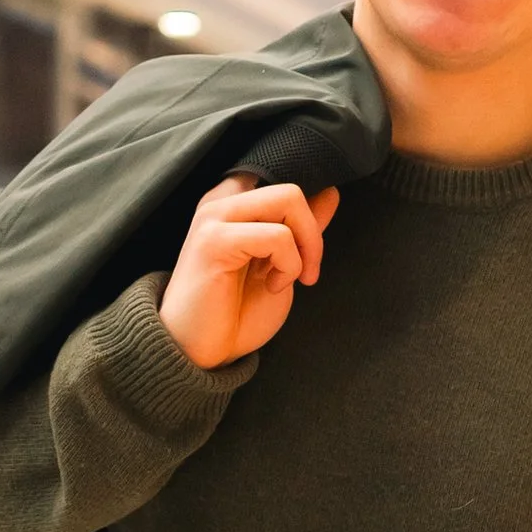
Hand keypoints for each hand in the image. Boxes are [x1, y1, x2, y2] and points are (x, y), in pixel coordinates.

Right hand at [158, 173, 339, 369]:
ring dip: (305, 249)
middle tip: (308, 272)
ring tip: (285, 281)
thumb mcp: (282, 265)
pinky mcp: (214, 240)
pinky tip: (272, 285)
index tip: (307, 253)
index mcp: (235, 203)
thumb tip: (330, 194)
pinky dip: (288, 265)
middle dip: (314, 234)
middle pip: (293, 188)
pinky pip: (277, 236)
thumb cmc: (234, 313)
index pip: (285, 178)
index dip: (310, 213)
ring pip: (289, 199)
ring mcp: (215, 217)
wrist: (200, 352)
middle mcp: (222, 202)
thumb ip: (301, 229)